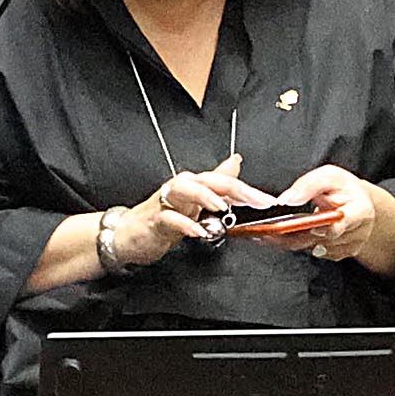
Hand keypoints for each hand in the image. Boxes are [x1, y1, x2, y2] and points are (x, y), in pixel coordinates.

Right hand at [115, 155, 265, 265]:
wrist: (127, 234)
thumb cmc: (162, 217)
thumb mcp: (194, 202)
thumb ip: (215, 184)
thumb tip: (236, 161)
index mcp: (194, 184)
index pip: (224, 182)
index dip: (248, 190)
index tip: (267, 200)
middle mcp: (181, 188)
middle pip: (210, 181)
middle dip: (236, 189)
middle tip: (256, 201)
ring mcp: (166, 202)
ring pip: (186, 190)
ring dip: (205, 197)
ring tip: (222, 206)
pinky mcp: (154, 220)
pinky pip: (169, 219)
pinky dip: (184, 224)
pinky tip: (197, 231)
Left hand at [274, 164, 394, 270]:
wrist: (356, 202)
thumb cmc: (343, 187)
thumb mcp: (329, 176)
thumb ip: (308, 185)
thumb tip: (287, 200)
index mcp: (361, 210)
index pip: (343, 223)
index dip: (325, 227)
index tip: (308, 226)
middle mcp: (359, 232)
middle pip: (323, 239)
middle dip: (297, 235)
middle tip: (272, 232)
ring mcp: (349, 247)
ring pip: (315, 249)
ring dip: (294, 241)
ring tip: (272, 233)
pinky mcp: (339, 255)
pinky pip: (314, 253)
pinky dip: (299, 245)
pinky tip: (284, 237)